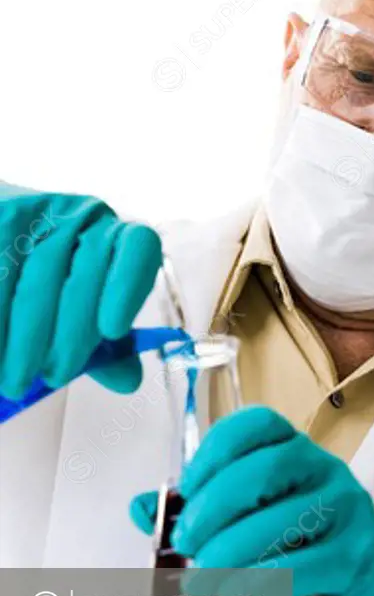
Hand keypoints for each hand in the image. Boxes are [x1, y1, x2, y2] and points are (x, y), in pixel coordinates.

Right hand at [0, 183, 161, 399]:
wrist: (1, 245)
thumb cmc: (52, 286)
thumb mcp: (83, 314)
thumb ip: (107, 348)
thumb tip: (130, 381)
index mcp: (117, 238)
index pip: (139, 247)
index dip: (129, 287)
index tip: (112, 331)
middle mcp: (85, 218)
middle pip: (85, 276)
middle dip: (70, 337)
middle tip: (55, 378)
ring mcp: (40, 214)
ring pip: (37, 282)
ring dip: (26, 339)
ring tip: (16, 381)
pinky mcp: (4, 219)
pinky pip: (0, 276)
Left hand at [131, 406, 373, 595]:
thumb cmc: (305, 558)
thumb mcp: (257, 527)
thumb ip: (203, 513)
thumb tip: (142, 509)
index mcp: (299, 452)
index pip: (257, 425)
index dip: (213, 451)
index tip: (186, 491)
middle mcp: (328, 471)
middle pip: (264, 468)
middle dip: (213, 507)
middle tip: (187, 544)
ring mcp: (348, 511)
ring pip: (281, 519)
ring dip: (230, 552)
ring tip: (199, 581)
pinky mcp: (358, 557)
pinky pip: (302, 566)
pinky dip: (258, 584)